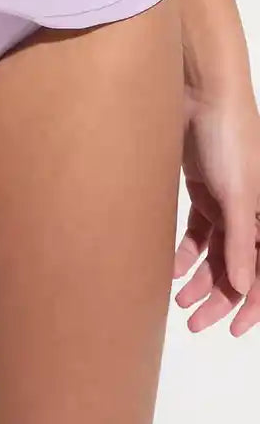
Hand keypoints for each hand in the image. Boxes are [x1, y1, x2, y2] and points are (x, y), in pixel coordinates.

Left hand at [173, 76, 259, 335]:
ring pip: (215, 252)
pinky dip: (186, 252)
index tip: (230, 331)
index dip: (252, 305)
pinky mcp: (201, 188)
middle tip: (193, 323)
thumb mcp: (237, 192)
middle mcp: (251, 212)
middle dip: (218, 298)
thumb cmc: (228, 137)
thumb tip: (242, 286)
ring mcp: (225, 200)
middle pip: (237, 267)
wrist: (198, 92)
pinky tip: (171, 269)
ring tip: (178, 300)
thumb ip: (239, 240)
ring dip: (200, 278)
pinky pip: (197, 231)